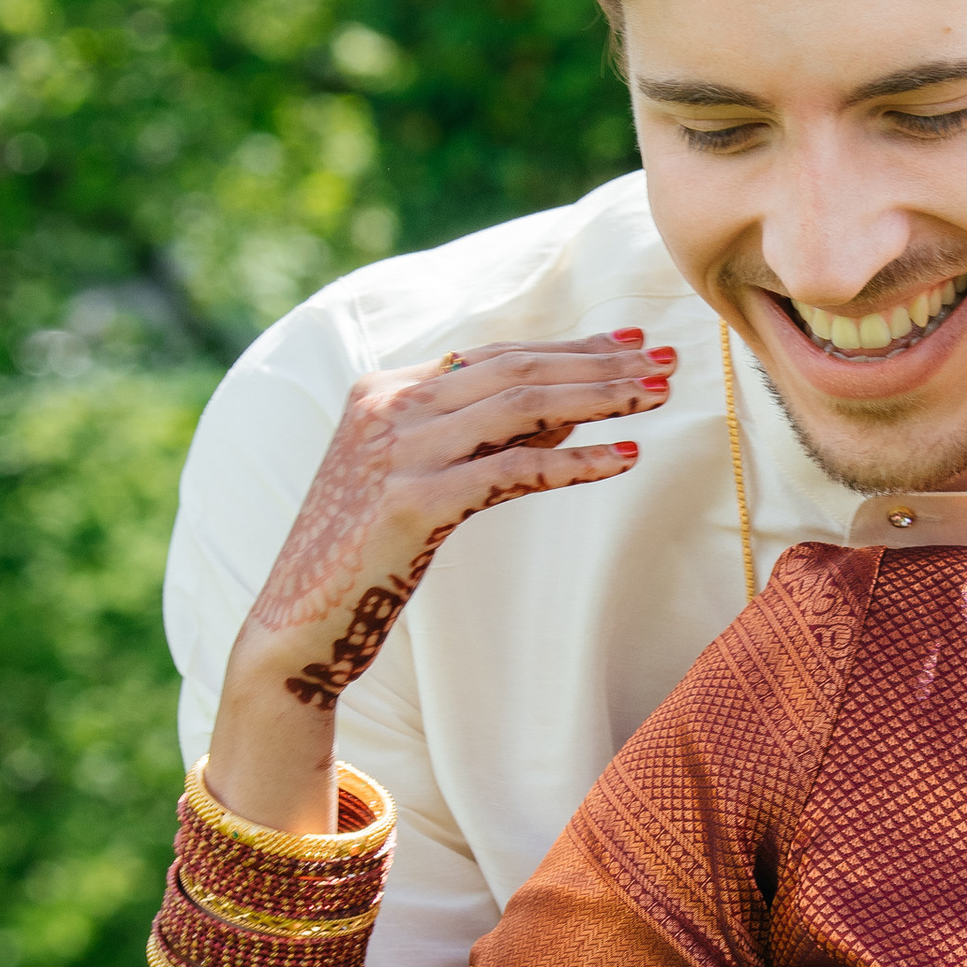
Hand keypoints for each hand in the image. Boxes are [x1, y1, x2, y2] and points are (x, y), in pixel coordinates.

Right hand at [209, 339, 676, 824]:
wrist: (299, 625)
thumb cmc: (366, 558)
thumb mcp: (425, 482)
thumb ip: (484, 441)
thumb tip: (568, 413)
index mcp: (384, 391)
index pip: (495, 355)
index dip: (569, 346)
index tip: (632, 342)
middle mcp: (389, 407)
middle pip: (517, 369)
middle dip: (599, 363)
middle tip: (667, 362)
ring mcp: (397, 450)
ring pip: (521, 405)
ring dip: (600, 396)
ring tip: (659, 396)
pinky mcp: (411, 501)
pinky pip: (513, 470)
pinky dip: (576, 461)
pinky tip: (626, 456)